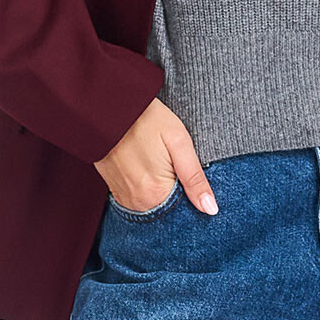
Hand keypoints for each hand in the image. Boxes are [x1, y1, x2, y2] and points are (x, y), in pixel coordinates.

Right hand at [95, 97, 217, 214]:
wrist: (109, 107)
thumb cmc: (147, 120)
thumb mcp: (179, 143)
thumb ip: (195, 179)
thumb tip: (210, 209)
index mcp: (156, 194)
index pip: (184, 212)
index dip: (192, 196)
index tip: (188, 174)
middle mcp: (138, 203)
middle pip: (168, 209)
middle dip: (177, 193)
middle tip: (173, 163)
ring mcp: (124, 198)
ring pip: (153, 204)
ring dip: (162, 190)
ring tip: (159, 162)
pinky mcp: (114, 190)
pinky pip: (138, 198)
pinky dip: (147, 188)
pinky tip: (148, 167)